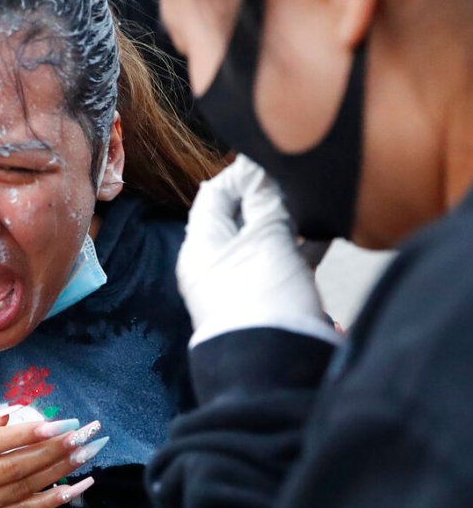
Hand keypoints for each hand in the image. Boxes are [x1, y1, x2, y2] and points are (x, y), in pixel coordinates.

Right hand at [0, 414, 105, 506]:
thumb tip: (13, 418)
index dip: (26, 434)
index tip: (57, 422)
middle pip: (13, 468)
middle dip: (52, 451)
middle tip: (81, 435)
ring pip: (22, 491)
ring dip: (58, 473)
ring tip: (84, 455)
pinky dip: (50, 502)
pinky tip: (73, 489)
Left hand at [177, 155, 340, 347]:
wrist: (276, 370)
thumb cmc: (262, 300)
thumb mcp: (265, 239)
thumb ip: (265, 201)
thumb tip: (260, 172)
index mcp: (200, 245)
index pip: (214, 194)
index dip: (241, 173)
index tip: (271, 158)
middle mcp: (216, 262)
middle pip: (240, 214)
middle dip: (268, 194)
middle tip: (299, 177)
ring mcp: (244, 281)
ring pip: (266, 237)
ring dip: (289, 218)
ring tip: (317, 199)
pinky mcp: (270, 299)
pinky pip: (284, 261)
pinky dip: (302, 245)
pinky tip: (327, 232)